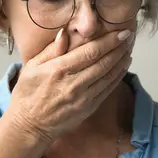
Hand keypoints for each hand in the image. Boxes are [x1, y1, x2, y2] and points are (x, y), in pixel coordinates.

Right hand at [8, 28, 134, 142]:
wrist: (29, 126)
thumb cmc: (27, 94)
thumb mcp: (31, 68)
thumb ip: (51, 50)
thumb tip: (65, 32)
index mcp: (59, 70)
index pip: (91, 52)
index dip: (109, 41)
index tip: (121, 32)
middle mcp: (74, 84)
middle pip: (104, 62)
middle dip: (120, 48)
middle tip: (130, 37)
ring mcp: (83, 98)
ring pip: (109, 76)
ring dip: (122, 61)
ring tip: (129, 48)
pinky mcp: (88, 108)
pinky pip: (107, 89)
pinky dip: (118, 76)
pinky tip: (123, 66)